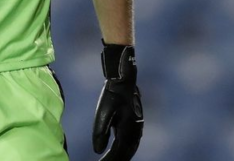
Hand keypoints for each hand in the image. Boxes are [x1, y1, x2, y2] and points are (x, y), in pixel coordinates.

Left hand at [93, 43, 142, 159]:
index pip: (118, 152)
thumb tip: (97, 151)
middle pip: (126, 153)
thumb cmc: (112, 95)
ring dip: (121, 156)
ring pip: (130, 149)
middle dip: (116, 160)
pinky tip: (118, 151)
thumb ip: (100, 133)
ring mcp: (137, 128)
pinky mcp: (135, 124)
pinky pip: (131, 142)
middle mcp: (135, 131)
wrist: (124, 81)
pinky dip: (124, 150)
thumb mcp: (103, 114)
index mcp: (127, 130)